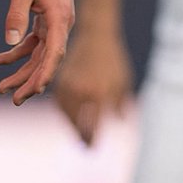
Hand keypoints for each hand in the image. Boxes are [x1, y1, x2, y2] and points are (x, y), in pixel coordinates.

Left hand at [0, 0, 73, 104]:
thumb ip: (16, 14)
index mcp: (60, 17)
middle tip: (13, 100)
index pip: (54, 53)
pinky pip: (34, 42)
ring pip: (40, 54)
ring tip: (1, 87)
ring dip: (22, 70)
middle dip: (30, 81)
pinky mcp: (48, 17)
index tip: (32, 91)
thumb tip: (9, 42)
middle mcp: (62, 23)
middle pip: (47, 60)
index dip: (44, 74)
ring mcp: (55, 21)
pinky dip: (18, 52)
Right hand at [53, 29, 132, 145]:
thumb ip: (120, 104)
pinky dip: (64, 110)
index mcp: (99, 94)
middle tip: (85, 145)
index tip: (93, 148)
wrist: (95, 33)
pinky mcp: (61, 78)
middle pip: (77, 123)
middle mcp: (81, 91)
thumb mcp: (122, 81)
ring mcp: (69, 84)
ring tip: (79, 130)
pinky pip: (60, 101)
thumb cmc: (113, 59)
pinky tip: (71, 114)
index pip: (92, 126)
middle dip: (81, 135)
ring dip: (71, 123)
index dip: (92, 140)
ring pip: (66, 113)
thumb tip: (119, 122)